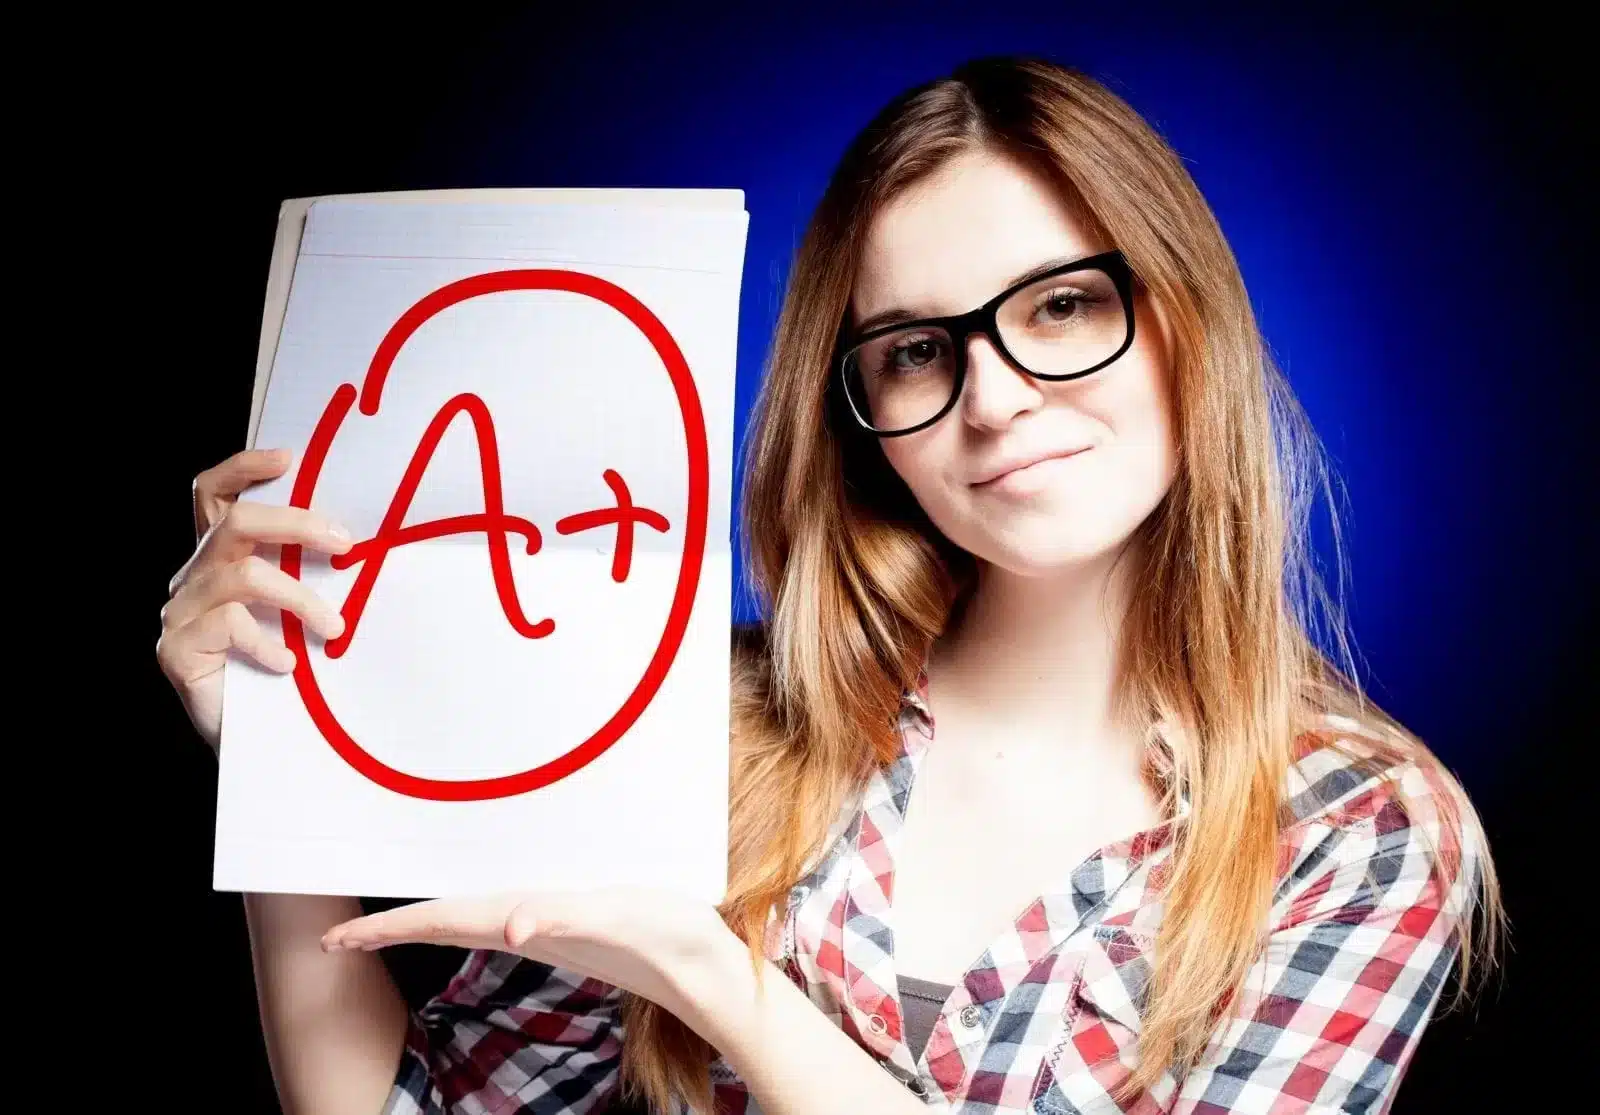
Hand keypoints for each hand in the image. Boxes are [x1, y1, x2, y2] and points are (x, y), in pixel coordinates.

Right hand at [156, 447, 353, 751]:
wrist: (259, 739)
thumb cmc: (285, 671)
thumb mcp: (301, 611)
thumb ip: (310, 573)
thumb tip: (362, 542)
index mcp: (220, 559)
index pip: (215, 495)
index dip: (243, 468)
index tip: (288, 458)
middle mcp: (194, 578)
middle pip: (235, 524)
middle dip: (295, 524)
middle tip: (344, 543)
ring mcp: (180, 612)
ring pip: (243, 576)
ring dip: (299, 598)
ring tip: (333, 628)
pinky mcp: (176, 648)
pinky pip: (229, 625)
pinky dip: (268, 643)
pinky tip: (288, 664)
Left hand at [321, 886, 741, 1021]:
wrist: (703, 969)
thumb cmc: (665, 937)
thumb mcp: (615, 919)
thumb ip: (564, 919)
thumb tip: (513, 925)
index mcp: (528, 918)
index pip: (443, 920)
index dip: (390, 927)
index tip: (341, 940)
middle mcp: (528, 925)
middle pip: (444, 925)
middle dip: (391, 930)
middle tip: (339, 940)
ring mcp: (545, 929)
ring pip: (468, 922)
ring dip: (425, 923)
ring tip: (386, 926)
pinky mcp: (568, 926)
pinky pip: (505, 918)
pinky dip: (471, 917)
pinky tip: (471, 917)